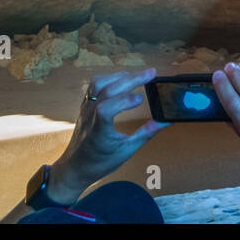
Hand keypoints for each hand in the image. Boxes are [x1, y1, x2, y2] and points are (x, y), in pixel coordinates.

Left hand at [47, 68, 166, 201]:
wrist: (75, 167)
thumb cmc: (99, 162)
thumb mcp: (126, 151)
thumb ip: (145, 134)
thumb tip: (164, 122)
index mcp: (99, 130)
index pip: (107, 108)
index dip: (125, 100)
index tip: (142, 100)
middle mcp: (90, 115)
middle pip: (107, 89)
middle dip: (131, 78)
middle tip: (151, 73)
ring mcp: (86, 108)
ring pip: (99, 83)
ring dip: (120, 76)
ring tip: (138, 76)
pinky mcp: (85, 105)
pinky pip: (94, 85)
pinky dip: (110, 78)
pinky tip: (122, 81)